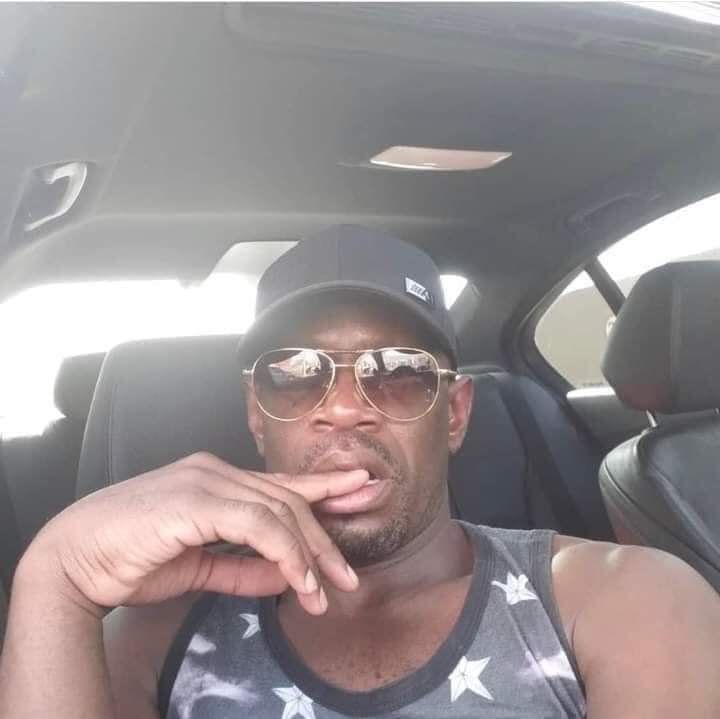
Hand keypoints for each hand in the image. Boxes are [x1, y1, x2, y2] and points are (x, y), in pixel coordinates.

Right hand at [19, 452, 367, 616]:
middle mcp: (216, 471)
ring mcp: (207, 480)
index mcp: (216, 480)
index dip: (323, 490)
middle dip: (324, 538)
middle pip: (288, 501)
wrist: (74, 560)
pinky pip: (259, 524)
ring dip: (308, 555)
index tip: (360, 491)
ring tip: (325, 593)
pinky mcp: (197, 498)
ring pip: (280, 511)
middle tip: (348, 578)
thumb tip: (287, 576)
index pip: (280, 485)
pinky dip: (285, 553)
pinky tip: (299, 582)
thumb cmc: (131, 559)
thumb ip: (244, 568)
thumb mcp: (201, 567)